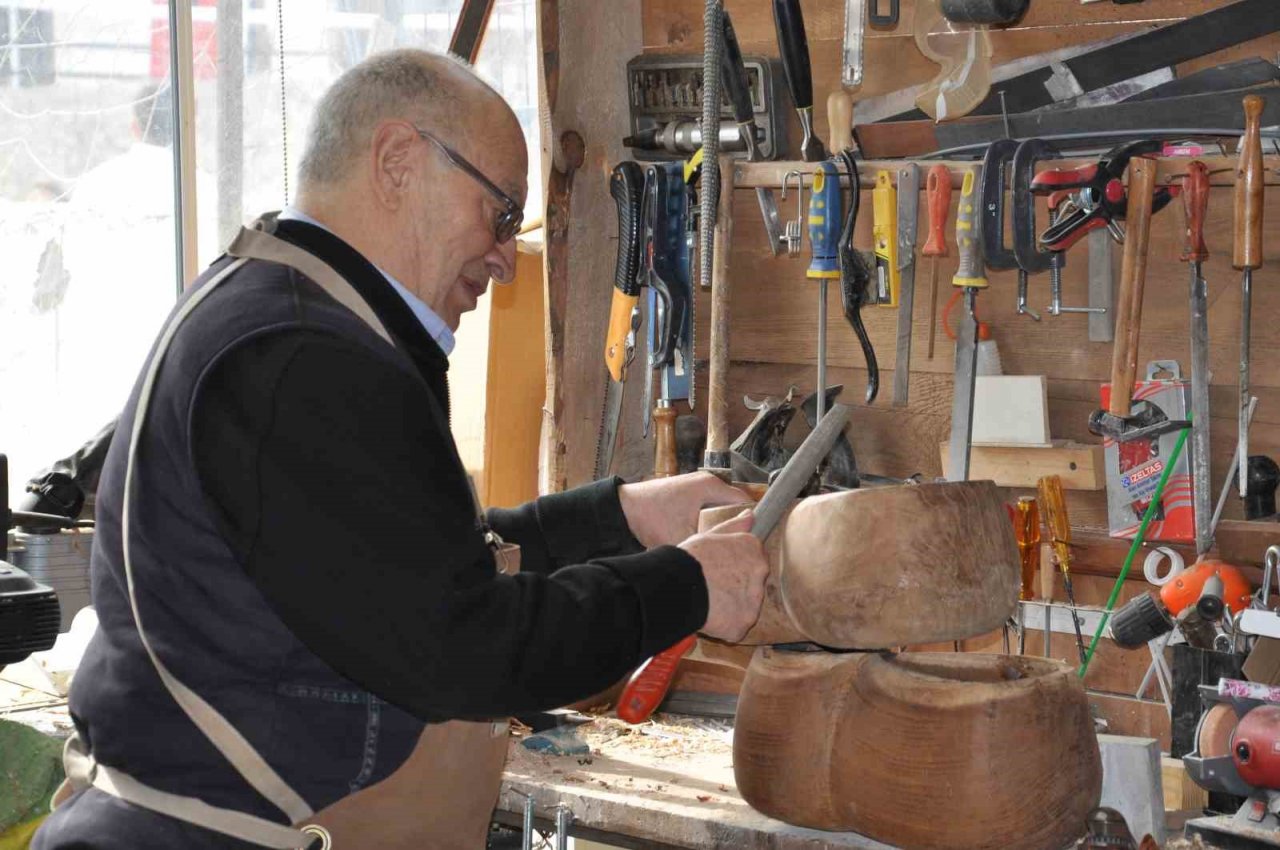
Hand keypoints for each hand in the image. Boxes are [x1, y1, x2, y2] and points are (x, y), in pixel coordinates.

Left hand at [618, 471, 752, 548]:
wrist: (621, 511)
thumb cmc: (650, 519)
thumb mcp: (682, 538)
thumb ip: (708, 545)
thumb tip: (729, 558)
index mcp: (711, 486)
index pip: (744, 503)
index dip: (750, 525)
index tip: (749, 545)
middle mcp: (706, 482)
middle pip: (733, 507)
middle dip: (735, 527)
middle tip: (736, 550)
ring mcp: (695, 487)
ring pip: (719, 509)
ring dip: (720, 525)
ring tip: (723, 547)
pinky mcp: (685, 495)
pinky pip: (707, 509)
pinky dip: (708, 522)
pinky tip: (705, 539)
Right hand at [678, 510, 767, 642]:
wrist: (677, 585)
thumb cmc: (689, 557)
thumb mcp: (709, 534)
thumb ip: (734, 526)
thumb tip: (751, 515)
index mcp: (752, 549)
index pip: (754, 559)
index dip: (735, 567)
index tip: (721, 571)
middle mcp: (759, 573)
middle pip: (752, 584)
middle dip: (737, 588)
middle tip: (713, 588)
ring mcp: (753, 601)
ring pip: (746, 607)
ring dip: (731, 608)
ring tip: (708, 602)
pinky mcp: (742, 624)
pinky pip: (736, 628)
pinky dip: (725, 627)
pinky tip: (708, 618)